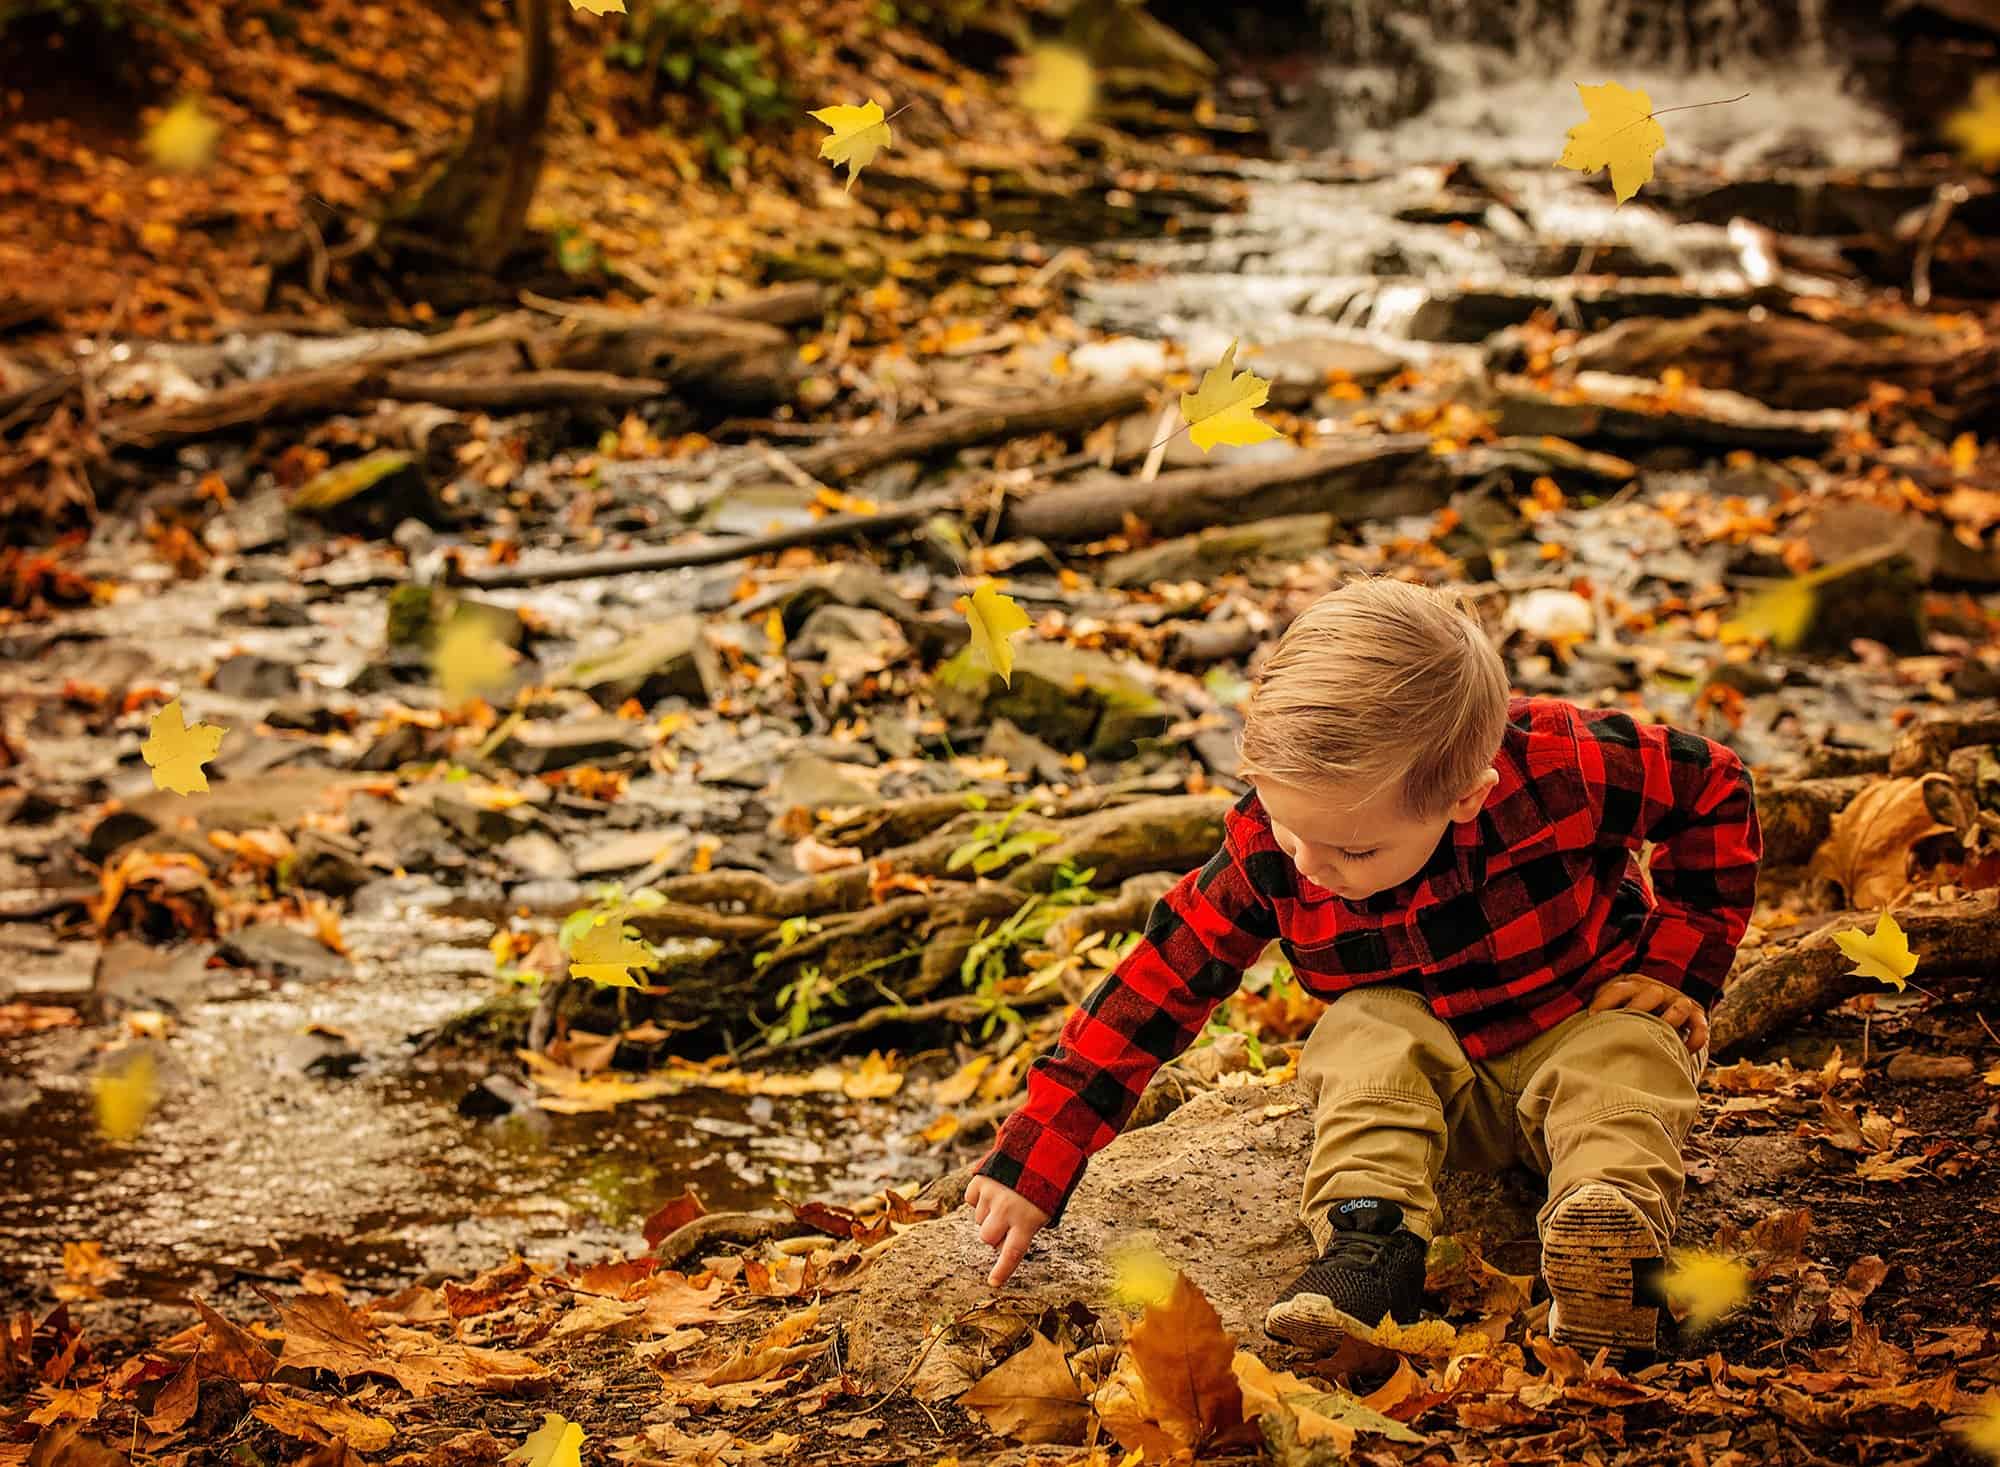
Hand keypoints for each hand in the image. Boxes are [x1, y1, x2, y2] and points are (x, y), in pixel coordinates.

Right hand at [964, 1175, 1051, 1287]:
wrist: (1041, 1147)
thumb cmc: (1048, 1185)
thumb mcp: (1046, 1210)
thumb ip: (1025, 1230)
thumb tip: (1004, 1246)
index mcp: (1027, 1221)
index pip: (1012, 1253)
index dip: (1002, 1270)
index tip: (993, 1283)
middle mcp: (1006, 1210)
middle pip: (987, 1238)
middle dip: (993, 1236)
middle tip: (1005, 1225)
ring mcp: (991, 1194)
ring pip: (978, 1219)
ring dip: (988, 1215)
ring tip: (1004, 1200)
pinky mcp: (980, 1180)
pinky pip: (971, 1199)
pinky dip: (978, 1198)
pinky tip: (993, 1190)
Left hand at [1589, 974, 1707, 1049]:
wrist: (1668, 1005)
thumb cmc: (1631, 1013)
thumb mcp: (1616, 1006)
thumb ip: (1603, 1016)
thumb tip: (1577, 1036)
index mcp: (1632, 985)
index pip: (1618, 989)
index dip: (1605, 1001)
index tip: (1593, 1017)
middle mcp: (1656, 990)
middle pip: (1649, 994)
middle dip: (1637, 1010)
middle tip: (1626, 1028)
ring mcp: (1678, 1001)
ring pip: (1679, 1006)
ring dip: (1670, 1019)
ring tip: (1661, 1036)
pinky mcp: (1697, 1015)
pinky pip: (1700, 1026)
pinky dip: (1695, 1038)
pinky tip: (1683, 1050)